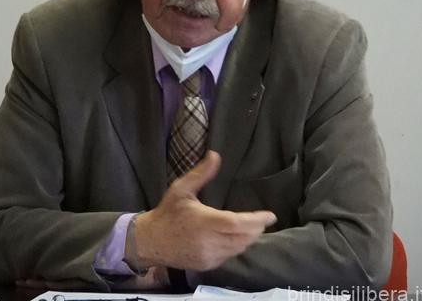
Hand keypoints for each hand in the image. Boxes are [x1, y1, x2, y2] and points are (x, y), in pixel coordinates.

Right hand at [130, 150, 276, 271]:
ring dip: (248, 238)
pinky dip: (237, 246)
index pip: (238, 224)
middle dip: (256, 229)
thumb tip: (215, 154)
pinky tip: (236, 237)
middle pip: (243, 238)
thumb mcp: (182, 188)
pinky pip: (229, 256)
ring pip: (238, 248)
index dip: (256, 220)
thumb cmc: (168, 212)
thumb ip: (201, 173)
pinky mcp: (207, 265)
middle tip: (263, 220)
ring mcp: (208, 256)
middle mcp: (208, 242)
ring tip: (254, 227)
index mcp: (204, 221)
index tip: (270, 215)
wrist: (151, 240)